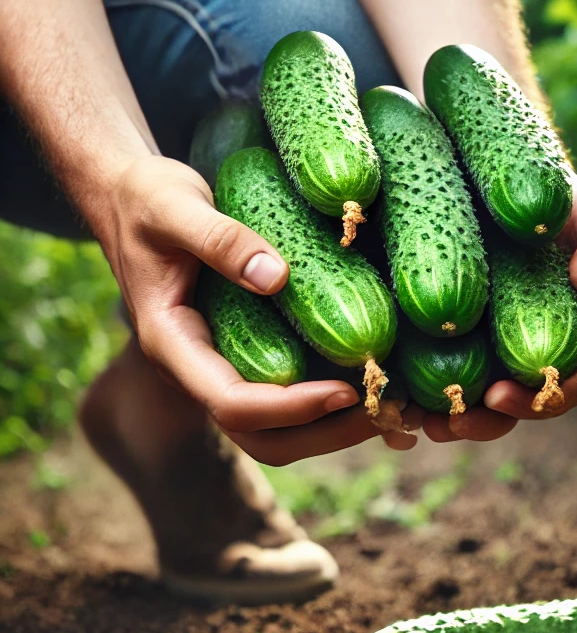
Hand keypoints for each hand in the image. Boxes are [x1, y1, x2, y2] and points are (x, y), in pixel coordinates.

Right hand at [98, 153, 420, 463]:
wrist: (125, 197)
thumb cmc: (144, 197)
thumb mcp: (173, 205)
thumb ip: (219, 238)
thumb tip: (276, 276)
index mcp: (171, 344)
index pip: (230, 403)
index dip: (291, 406)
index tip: (346, 389)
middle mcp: (195, 368)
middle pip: (258, 436)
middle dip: (323, 434)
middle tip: (388, 411)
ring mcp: (218, 364)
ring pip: (274, 429)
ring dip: (332, 429)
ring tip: (395, 408)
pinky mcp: (242, 351)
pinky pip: (284, 395)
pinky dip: (328, 403)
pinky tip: (378, 384)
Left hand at [421, 173, 576, 444]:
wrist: (499, 178)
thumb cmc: (560, 201)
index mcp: (572, 335)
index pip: (574, 383)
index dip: (544, 401)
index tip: (504, 394)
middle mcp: (526, 350)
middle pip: (513, 406)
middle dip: (484, 423)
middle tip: (453, 422)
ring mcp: (483, 345)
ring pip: (468, 398)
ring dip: (444, 418)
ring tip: (415, 417)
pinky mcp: (439, 332)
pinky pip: (426, 370)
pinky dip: (409, 388)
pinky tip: (386, 388)